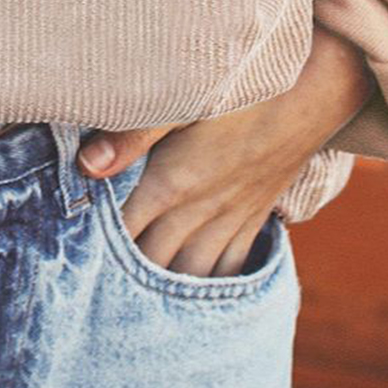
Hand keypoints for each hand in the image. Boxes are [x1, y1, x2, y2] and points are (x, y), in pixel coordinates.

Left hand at [76, 22, 376, 276]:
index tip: (76, 259)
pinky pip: (234, 262)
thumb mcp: (178, 100)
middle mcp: (201, 209)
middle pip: (156, 261)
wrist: (310, 89)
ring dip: (169, 286)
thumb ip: (130, 134)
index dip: (100, 248)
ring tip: (140, 300)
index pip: (126, 231)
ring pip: (195, 270)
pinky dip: (214, 279)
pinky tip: (201, 287)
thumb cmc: (238, 87)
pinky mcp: (255, 211)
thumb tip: (86, 167)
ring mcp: (232, 215)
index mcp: (173, 183)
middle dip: (128, 277)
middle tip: (98, 287)